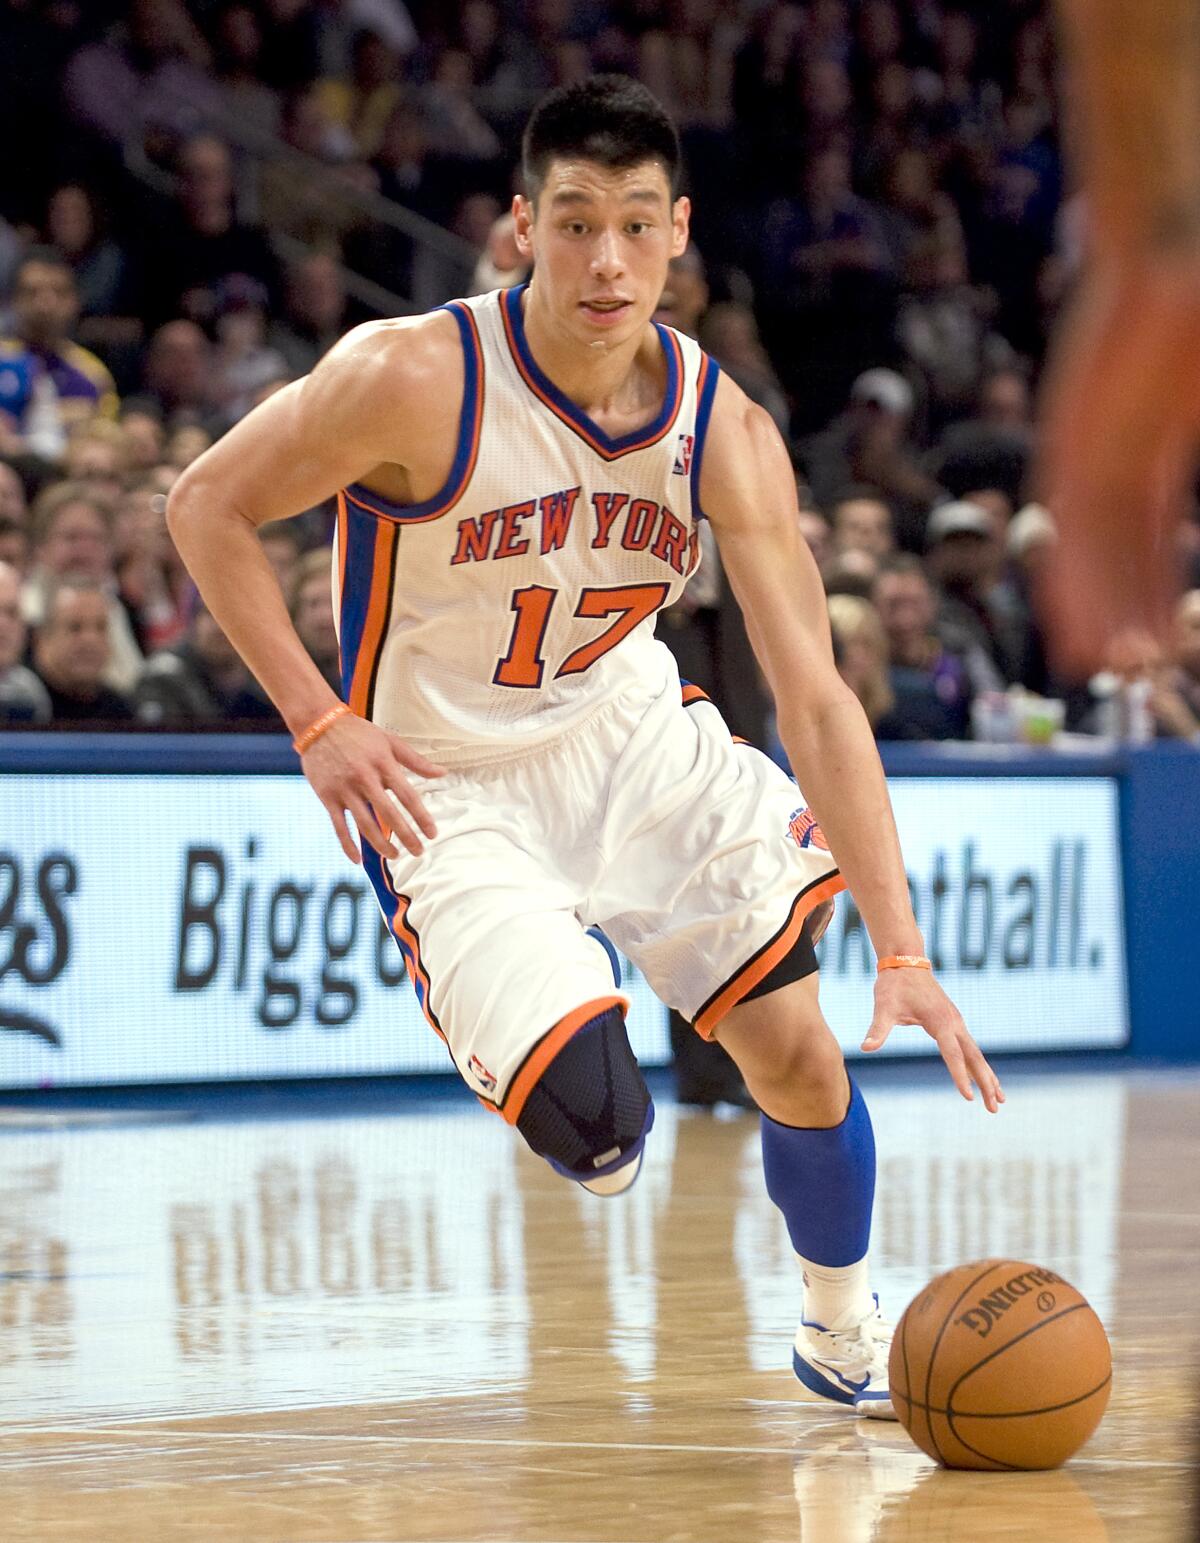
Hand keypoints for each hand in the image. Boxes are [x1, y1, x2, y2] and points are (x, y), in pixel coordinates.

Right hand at [300, 712, 444, 863]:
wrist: (319, 724)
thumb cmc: (359, 733)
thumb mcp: (390, 741)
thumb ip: (416, 760)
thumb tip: (442, 773)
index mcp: (383, 764)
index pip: (408, 796)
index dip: (422, 817)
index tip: (432, 834)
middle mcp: (364, 778)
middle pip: (389, 814)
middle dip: (406, 836)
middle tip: (419, 852)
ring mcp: (344, 789)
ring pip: (365, 823)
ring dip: (380, 844)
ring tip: (394, 856)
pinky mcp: (327, 796)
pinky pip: (338, 826)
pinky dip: (348, 844)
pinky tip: (357, 860)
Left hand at [861, 969, 1003, 1112]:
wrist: (905, 962)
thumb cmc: (894, 986)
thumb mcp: (883, 1007)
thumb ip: (877, 1029)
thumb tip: (865, 1048)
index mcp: (940, 1021)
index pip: (953, 1054)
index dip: (960, 1076)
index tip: (969, 1097)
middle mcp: (954, 1022)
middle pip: (974, 1057)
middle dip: (986, 1083)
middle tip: (995, 1109)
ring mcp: (956, 1022)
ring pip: (976, 1053)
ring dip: (987, 1076)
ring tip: (999, 1099)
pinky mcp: (953, 1021)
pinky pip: (969, 1047)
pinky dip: (978, 1065)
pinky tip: (983, 1078)